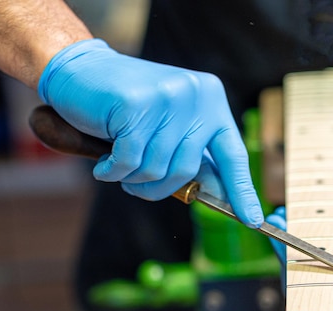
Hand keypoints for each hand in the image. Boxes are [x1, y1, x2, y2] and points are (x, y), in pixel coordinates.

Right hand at [38, 39, 262, 226]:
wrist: (80, 70)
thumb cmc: (125, 107)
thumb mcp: (169, 125)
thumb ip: (190, 152)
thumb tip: (213, 195)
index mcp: (212, 101)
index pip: (233, 155)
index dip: (241, 191)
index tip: (252, 219)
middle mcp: (196, 96)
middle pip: (187, 170)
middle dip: (158, 188)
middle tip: (134, 183)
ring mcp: (168, 97)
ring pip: (156, 168)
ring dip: (131, 178)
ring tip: (116, 165)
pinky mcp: (137, 103)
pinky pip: (129, 161)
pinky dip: (112, 171)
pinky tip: (103, 163)